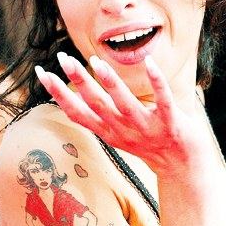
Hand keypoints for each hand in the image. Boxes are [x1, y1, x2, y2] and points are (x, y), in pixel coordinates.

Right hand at [35, 54, 200, 172]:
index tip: (42, 72)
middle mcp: (123, 131)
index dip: (58, 94)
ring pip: (125, 105)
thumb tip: (80, 90)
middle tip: (64, 58)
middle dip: (79, 81)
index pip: (77, 113)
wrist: (184, 168)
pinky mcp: (171, 124)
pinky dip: (157, 81)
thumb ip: (102, 115)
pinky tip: (150, 62)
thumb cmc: (150, 143)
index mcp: (109, 132)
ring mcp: (147, 129)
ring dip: (110, 83)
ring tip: (96, 61)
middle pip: (96, 105)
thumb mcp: (118, 133)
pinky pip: (164, 100)